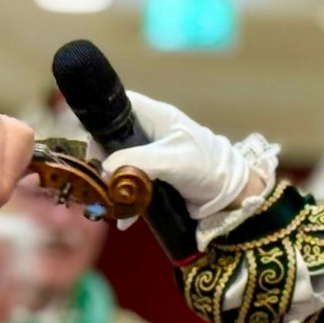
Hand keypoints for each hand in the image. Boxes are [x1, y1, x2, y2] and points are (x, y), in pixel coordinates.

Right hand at [95, 91, 271, 219]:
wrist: (232, 196)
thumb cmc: (208, 167)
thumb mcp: (173, 161)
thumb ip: (138, 161)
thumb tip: (104, 169)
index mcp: (157, 117)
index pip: (119, 104)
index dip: (100, 119)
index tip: (91, 146)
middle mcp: (151, 133)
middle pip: (113, 137)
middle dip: (101, 160)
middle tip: (98, 181)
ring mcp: (152, 156)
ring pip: (119, 163)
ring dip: (112, 184)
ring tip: (108, 203)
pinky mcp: (155, 177)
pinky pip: (131, 184)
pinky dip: (126, 199)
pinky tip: (123, 218)